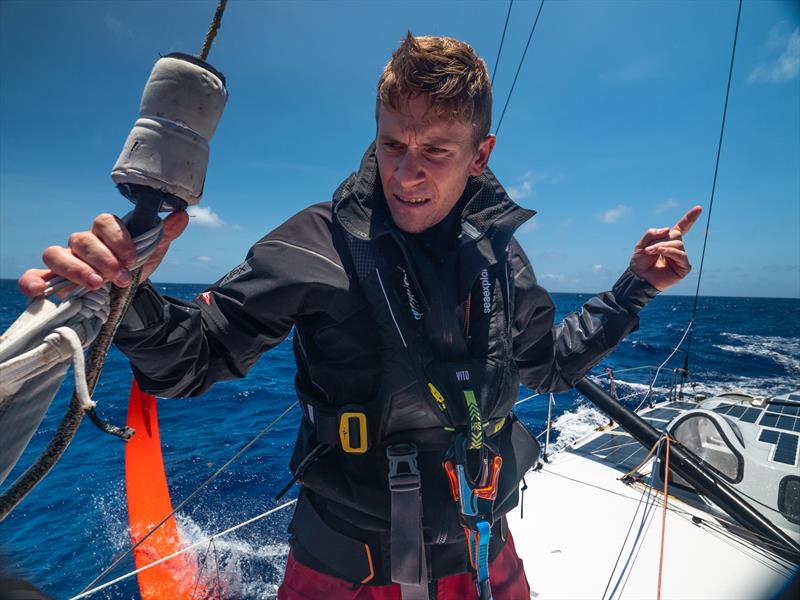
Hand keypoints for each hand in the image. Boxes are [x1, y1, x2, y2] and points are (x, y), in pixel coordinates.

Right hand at [18, 210, 188, 296]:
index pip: (104, 223)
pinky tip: (40, 290)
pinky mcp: (53, 280)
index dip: (118, 239)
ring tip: (95, 285)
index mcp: (105, 233)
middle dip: (103, 260)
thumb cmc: (134, 267)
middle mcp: (82, 243)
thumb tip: (181, 215)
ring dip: (76, 269)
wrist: (126, 294)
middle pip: (82, 240)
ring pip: (56, 253)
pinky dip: (33, 280)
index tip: (133, 258)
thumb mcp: (151, 252)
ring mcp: (65, 261)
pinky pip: (34, 275)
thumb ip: (164, 233)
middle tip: (121, 278)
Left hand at [629, 205, 701, 290]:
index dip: (689, 218)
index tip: (699, 208)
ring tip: (651, 252)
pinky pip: (681, 255)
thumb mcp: (641, 244)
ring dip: (662, 246)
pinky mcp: (684, 267)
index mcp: (667, 241)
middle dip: (662, 239)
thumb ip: (652, 233)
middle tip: (649, 248)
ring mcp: (681, 258)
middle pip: (676, 234)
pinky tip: (661, 254)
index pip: (681, 227)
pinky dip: (670, 252)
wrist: (638, 279)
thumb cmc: (640, 263)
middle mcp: (676, 248)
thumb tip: (669, 229)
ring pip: (678, 244)